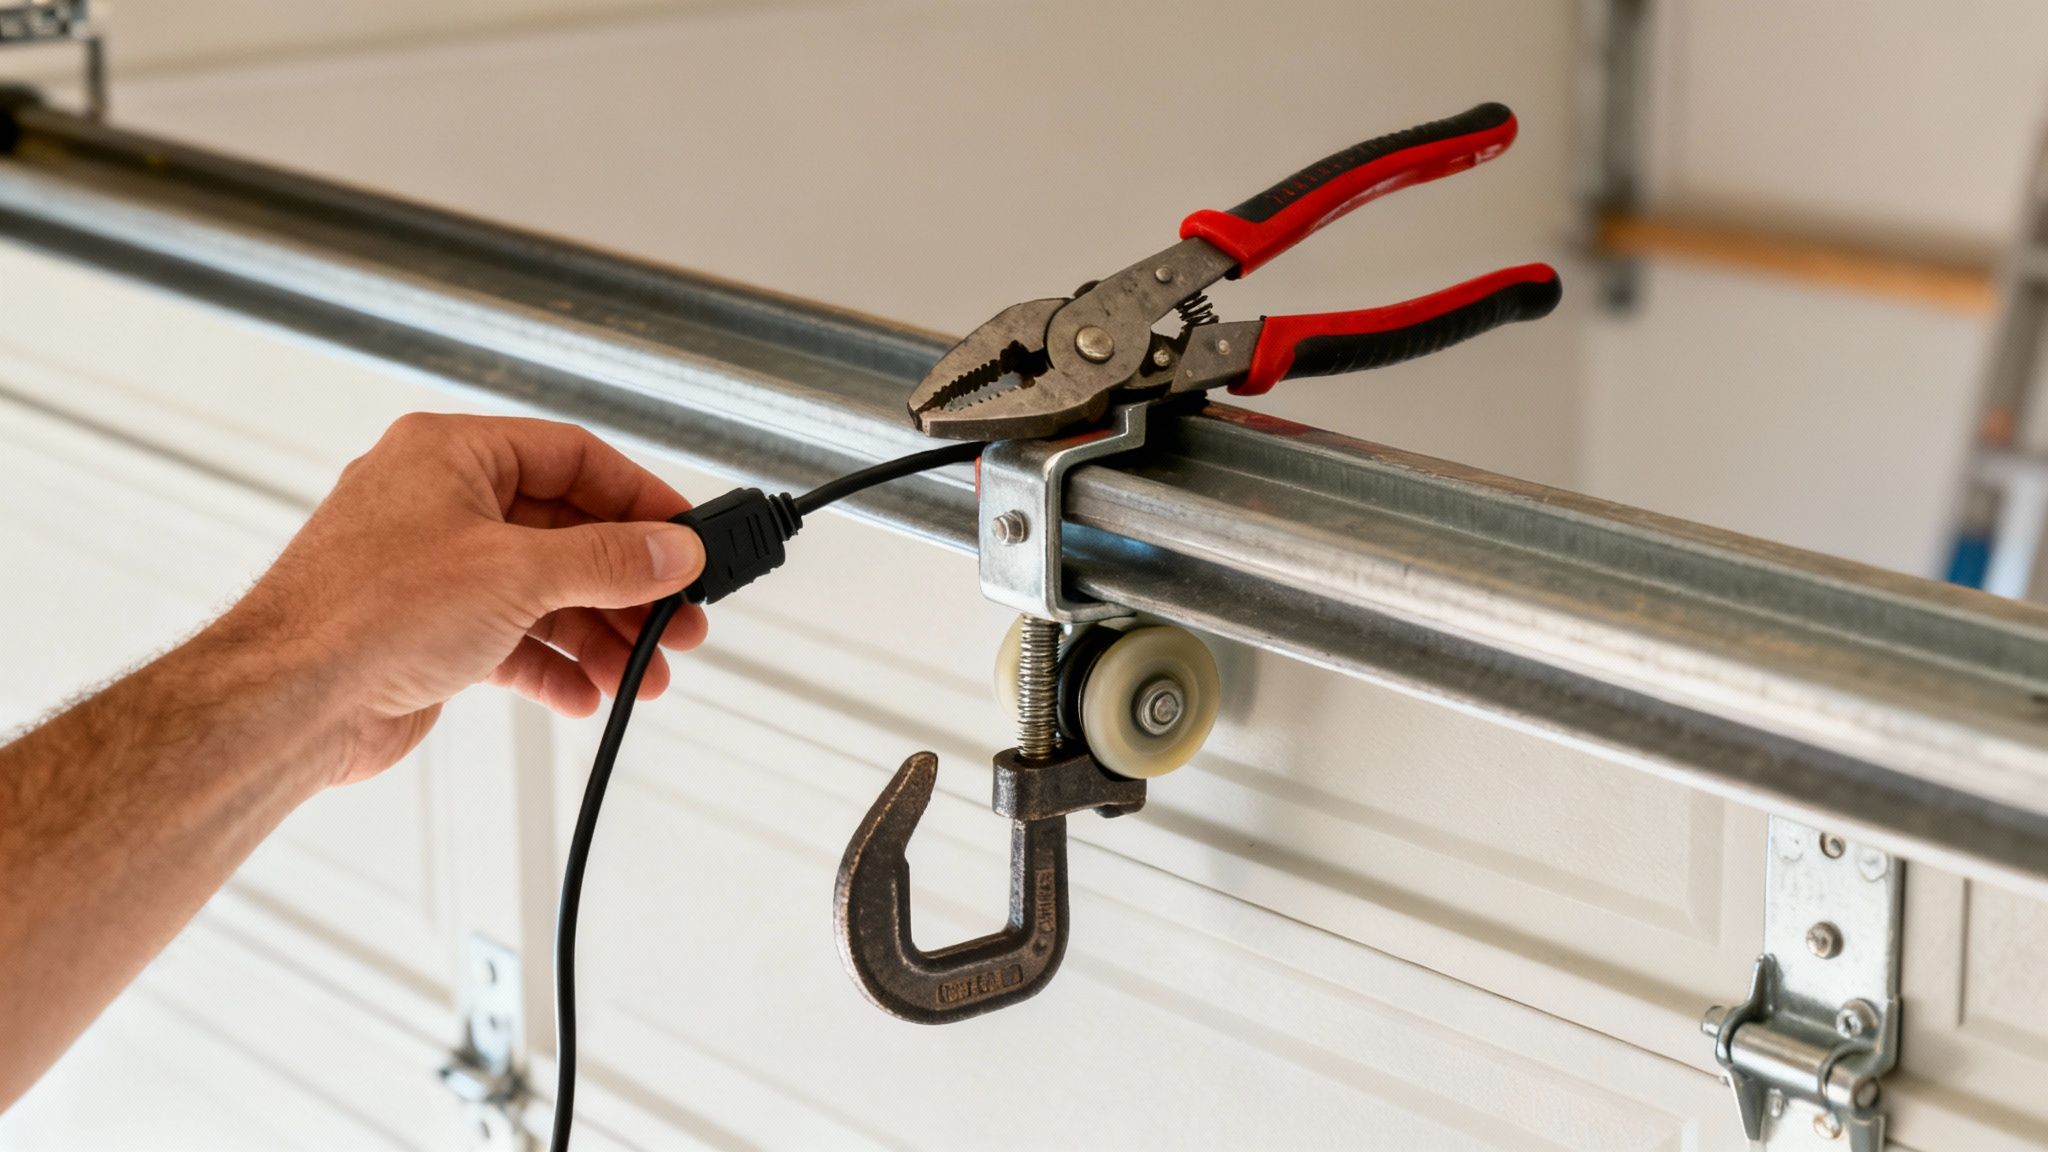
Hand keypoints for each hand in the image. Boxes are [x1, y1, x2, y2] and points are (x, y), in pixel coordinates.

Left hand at [215, 412, 707, 786]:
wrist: (285, 704)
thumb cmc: (361, 615)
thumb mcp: (516, 574)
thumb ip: (609, 561)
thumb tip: (673, 550)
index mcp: (450, 455)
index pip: (572, 457)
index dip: (639, 499)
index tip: (685, 538)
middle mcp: (439, 504)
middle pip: (565, 532)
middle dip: (627, 585)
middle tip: (677, 621)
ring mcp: (433, 569)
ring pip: (543, 592)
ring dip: (599, 635)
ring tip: (642, 674)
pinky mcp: (427, 631)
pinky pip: (511, 638)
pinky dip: (552, 666)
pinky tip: (585, 693)